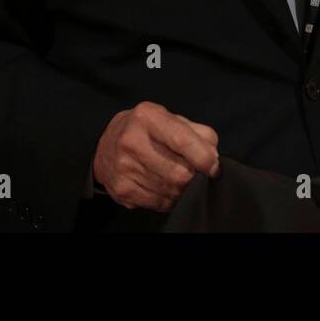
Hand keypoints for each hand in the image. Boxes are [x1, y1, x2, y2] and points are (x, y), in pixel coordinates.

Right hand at [92, 101, 219, 211]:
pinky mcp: (121, 189)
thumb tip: (213, 157)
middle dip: (194, 177)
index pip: (182, 140)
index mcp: (148, 117)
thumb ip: (198, 132)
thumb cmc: (148, 130)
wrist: (106, 144)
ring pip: (170, 190)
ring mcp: (124, 167)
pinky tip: (166, 188)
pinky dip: (169, 200)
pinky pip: (158, 203)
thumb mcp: (171, 119)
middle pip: (178, 172)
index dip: (204, 158)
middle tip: (195, 173)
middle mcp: (132, 141)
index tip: (213, 167)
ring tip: (180, 180)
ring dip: (182, 190)